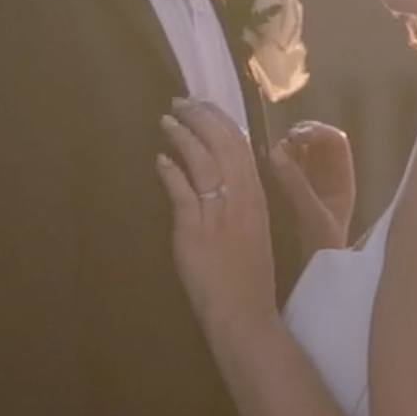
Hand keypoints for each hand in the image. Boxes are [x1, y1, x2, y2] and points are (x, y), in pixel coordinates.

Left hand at [156, 99, 275, 335]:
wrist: (244, 312)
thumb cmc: (250, 278)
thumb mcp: (253, 231)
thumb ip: (239, 204)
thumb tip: (219, 179)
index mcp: (256, 197)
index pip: (241, 146)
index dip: (221, 121)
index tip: (205, 106)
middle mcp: (241, 198)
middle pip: (222, 145)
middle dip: (201, 118)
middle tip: (181, 102)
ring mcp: (218, 213)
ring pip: (202, 161)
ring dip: (183, 137)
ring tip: (167, 121)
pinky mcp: (195, 230)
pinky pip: (182, 192)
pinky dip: (170, 171)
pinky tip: (160, 160)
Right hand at [269, 121, 354, 252]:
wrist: (310, 284)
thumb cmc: (318, 254)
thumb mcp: (312, 218)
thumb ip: (296, 185)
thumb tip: (276, 150)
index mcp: (340, 183)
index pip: (335, 142)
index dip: (318, 132)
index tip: (296, 135)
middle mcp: (324, 182)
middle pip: (313, 145)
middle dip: (296, 138)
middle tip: (277, 145)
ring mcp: (305, 190)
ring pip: (294, 157)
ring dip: (281, 152)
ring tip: (267, 158)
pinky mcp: (284, 200)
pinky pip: (279, 174)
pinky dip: (271, 168)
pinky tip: (259, 172)